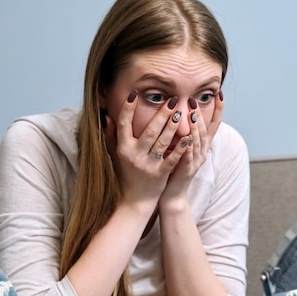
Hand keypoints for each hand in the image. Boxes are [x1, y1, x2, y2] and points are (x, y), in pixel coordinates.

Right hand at [105, 91, 192, 208]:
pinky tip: (189, 137)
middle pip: (149, 131)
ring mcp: (148, 165)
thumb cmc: (125, 174)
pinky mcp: (160, 174)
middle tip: (171, 100)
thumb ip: (111, 135)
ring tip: (181, 113)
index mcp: (123, 149)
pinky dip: (181, 148)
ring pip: (162, 142)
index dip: (127, 109)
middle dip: (161, 114)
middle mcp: (134, 156)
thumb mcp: (115, 155)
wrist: (135, 201)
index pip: (123, 124)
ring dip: (172, 127)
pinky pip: (172, 159)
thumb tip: (108, 116)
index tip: (134, 94)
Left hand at [160, 91, 223, 207]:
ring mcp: (195, 161)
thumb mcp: (182, 149)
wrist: (172, 195)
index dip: (218, 109)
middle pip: (205, 130)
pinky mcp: (187, 170)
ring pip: (198, 141)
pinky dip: (188, 146)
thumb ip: (185, 133)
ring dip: (195, 127)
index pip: (214, 124)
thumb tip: (183, 112)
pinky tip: (186, 137)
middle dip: (202, 114)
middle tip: (196, 100)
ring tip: (192, 113)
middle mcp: (202, 152)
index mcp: (202, 146)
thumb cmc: (174, 170)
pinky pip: (188, 156)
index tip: (219, 93)